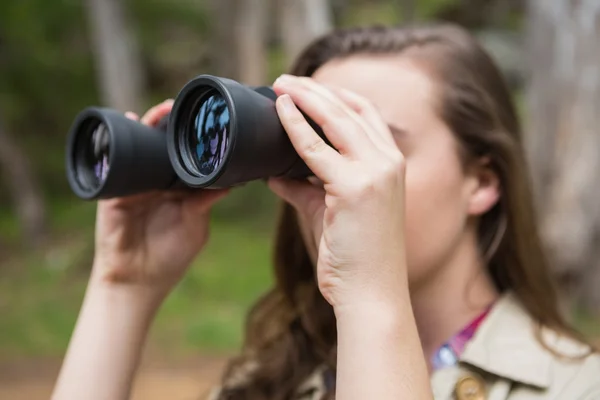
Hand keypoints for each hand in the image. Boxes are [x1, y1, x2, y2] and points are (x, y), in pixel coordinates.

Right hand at [92, 100, 228, 298]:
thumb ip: (206, 204)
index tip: (207, 121)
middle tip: (180, 107)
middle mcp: (158, 181)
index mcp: (178, 189)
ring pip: (141, 148)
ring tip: (160, 111)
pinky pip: (115, 161)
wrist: (138, 281)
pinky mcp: (115, 190)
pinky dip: (119, 142)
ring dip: (148, 126)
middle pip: (163, 146)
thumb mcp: (196, 227)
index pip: (185, 157)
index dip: (193, 140)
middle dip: (170, 125)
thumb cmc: (170, 257)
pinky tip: (127, 122)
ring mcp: (136, 183)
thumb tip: (231, 181)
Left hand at [268, 75, 407, 311]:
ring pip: (335, 119)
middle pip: (349, 109)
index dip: (335, 96)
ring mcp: (376, 173)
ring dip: (305, 97)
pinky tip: (280, 112)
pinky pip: (315, 149)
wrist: (371, 292)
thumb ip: (305, 188)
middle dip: (315, 89)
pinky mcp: (356, 188)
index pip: (364, 114)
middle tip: (285, 80)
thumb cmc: (354, 255)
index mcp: (390, 164)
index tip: (306, 88)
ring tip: (280, 86)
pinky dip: (295, 127)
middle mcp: (389, 162)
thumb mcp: (329, 211)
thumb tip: (274, 174)